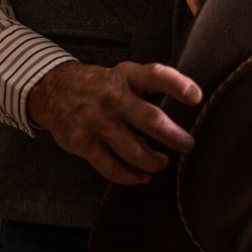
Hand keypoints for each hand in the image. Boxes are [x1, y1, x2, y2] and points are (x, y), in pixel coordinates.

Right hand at [27, 60, 202, 184]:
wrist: (55, 90)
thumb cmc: (101, 85)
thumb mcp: (124, 75)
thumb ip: (148, 88)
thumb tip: (186, 105)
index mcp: (128, 76)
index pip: (156, 75)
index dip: (178, 85)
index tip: (196, 97)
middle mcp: (113, 97)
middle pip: (150, 119)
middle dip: (173, 136)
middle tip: (187, 144)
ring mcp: (97, 121)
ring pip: (133, 150)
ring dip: (154, 160)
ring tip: (162, 162)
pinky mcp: (84, 142)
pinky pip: (112, 167)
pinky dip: (131, 176)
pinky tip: (143, 176)